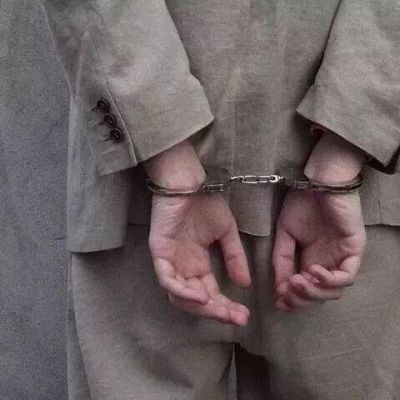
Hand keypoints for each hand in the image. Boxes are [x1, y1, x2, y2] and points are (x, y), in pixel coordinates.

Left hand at [143, 140, 250, 325]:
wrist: (189, 182)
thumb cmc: (205, 203)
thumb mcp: (226, 232)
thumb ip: (234, 256)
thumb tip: (245, 284)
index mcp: (197, 264)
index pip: (210, 292)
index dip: (225, 306)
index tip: (244, 315)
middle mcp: (183, 267)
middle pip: (196, 299)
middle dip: (216, 311)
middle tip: (237, 318)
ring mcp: (170, 262)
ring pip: (180, 296)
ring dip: (201, 306)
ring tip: (221, 310)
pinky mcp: (159, 253)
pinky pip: (167, 279)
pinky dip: (182, 291)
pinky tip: (201, 296)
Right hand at [273, 189, 365, 311]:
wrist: (316, 180)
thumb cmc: (301, 203)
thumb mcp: (284, 234)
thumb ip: (283, 260)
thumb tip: (280, 288)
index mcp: (312, 259)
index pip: (306, 290)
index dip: (293, 300)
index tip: (278, 301)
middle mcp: (329, 262)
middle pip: (320, 296)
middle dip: (302, 300)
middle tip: (286, 293)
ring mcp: (343, 257)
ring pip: (334, 291)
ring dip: (314, 293)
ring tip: (296, 282)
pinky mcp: (354, 249)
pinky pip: (347, 276)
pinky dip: (329, 280)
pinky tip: (312, 271)